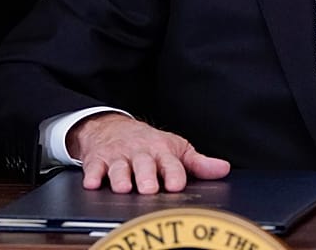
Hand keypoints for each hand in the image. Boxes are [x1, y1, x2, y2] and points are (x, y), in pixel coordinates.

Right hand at [67, 113, 230, 193]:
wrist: (113, 127)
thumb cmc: (150, 143)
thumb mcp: (176, 148)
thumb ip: (199, 163)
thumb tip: (223, 169)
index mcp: (162, 151)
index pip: (171, 164)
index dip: (174, 174)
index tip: (177, 185)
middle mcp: (140, 153)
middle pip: (144, 165)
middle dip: (146, 176)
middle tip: (149, 189)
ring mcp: (118, 157)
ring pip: (119, 168)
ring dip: (121, 177)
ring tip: (124, 188)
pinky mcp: (98, 161)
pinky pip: (93, 168)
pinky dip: (92, 175)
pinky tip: (92, 183)